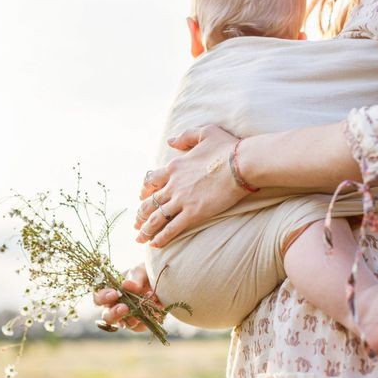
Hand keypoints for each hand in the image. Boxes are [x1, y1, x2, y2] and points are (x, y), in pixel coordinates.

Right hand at [92, 264, 160, 332]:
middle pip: (107, 316)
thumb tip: (126, 285)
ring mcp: (126, 318)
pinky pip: (139, 326)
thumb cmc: (144, 275)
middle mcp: (115, 307)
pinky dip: (146, 318)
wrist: (162, 284)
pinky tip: (154, 310)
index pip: (98, 298)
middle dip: (114, 313)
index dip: (102, 298)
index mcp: (110, 293)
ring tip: (140, 311)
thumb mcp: (140, 272)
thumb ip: (134, 278)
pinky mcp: (139, 325)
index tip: (114, 294)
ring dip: (131, 318)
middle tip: (124, 308)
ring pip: (122, 324)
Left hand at [134, 125, 249, 246]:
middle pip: (150, 202)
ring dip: (146, 229)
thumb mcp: (205, 132)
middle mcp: (173, 184)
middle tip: (136, 223)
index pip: (151, 180)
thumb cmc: (227, 147)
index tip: (141, 197)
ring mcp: (182, 200)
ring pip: (157, 217)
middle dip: (141, 214)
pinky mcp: (193, 213)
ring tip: (140, 238)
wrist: (241, 163)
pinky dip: (161, 237)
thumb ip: (185, 136)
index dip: (144, 190)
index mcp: (174, 166)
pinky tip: (154, 244)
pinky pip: (172, 228)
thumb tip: (170, 140)